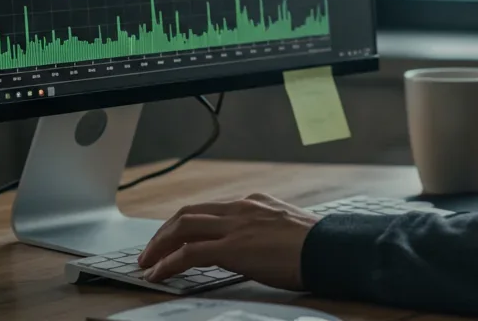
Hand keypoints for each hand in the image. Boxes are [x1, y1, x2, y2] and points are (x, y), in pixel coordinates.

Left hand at [137, 193, 317, 289]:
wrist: (330, 248)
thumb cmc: (317, 245)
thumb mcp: (286, 228)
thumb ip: (265, 230)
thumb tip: (254, 247)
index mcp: (253, 203)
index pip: (208, 209)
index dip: (184, 224)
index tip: (173, 238)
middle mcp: (241, 208)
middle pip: (189, 214)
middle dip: (164, 233)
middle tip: (150, 251)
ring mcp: (236, 225)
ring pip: (183, 228)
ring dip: (159, 246)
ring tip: (147, 263)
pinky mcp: (233, 247)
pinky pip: (189, 252)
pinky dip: (168, 263)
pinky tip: (158, 275)